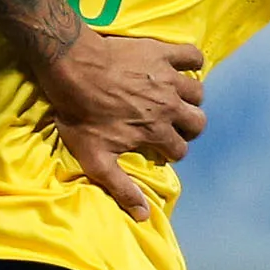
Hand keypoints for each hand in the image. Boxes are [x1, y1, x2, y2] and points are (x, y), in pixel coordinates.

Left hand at [35, 32, 207, 221]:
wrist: (72, 67)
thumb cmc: (80, 114)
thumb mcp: (96, 159)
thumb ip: (121, 188)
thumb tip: (143, 216)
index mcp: (156, 131)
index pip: (180, 149)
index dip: (169, 151)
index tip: (157, 148)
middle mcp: (169, 106)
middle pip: (198, 122)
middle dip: (187, 127)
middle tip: (169, 124)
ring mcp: (168, 78)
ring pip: (197, 93)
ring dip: (189, 99)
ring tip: (172, 99)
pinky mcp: (162, 52)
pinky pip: (192, 56)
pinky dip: (192, 62)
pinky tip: (180, 68)